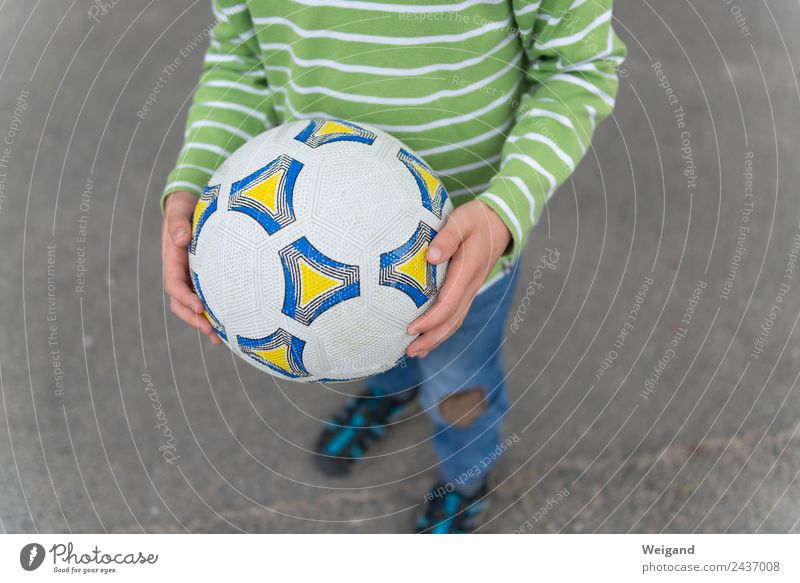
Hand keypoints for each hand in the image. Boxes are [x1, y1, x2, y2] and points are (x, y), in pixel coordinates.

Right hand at [162, 191, 221, 344]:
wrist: (191, 202)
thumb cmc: (185, 205)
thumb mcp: (179, 209)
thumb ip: (178, 222)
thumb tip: (181, 238)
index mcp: (173, 259)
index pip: (174, 284)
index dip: (185, 298)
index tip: (200, 307)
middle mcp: (180, 271)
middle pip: (182, 302)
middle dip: (194, 319)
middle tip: (211, 332)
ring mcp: (192, 275)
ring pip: (194, 304)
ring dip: (204, 322)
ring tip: (220, 338)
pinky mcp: (204, 275)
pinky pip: (207, 296)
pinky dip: (214, 311)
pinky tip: (229, 324)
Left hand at [406, 199, 510, 357]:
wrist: (501, 221)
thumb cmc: (477, 218)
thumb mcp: (462, 220)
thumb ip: (446, 237)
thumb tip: (430, 256)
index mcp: (468, 270)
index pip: (449, 303)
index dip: (430, 320)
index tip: (411, 328)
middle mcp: (471, 285)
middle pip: (452, 320)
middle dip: (431, 338)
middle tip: (409, 352)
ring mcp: (471, 289)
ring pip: (455, 321)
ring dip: (436, 339)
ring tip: (415, 352)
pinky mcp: (468, 289)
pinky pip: (456, 314)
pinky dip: (442, 329)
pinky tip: (428, 337)